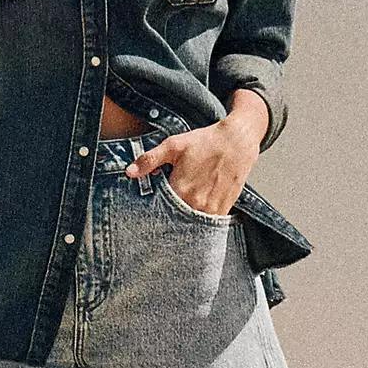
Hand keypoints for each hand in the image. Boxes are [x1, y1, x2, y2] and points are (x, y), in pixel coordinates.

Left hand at [124, 117, 259, 214]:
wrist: (238, 141)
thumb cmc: (205, 142)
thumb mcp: (174, 145)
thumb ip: (149, 160)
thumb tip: (129, 172)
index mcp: (181, 189)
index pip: (160, 211)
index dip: (153, 212)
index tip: (148, 213)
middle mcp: (196, 203)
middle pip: (175, 221)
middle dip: (168, 220)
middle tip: (161, 219)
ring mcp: (212, 208)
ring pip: (192, 225)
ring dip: (184, 223)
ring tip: (178, 219)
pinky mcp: (224, 209)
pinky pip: (208, 224)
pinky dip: (199, 223)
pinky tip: (193, 216)